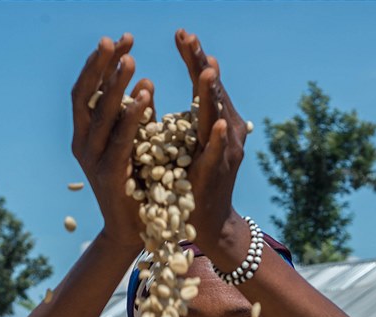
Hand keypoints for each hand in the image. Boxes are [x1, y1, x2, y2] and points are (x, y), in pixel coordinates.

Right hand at [70, 34, 154, 253]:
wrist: (132, 230)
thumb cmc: (136, 184)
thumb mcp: (135, 143)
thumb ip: (138, 114)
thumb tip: (145, 79)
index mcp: (85, 134)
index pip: (87, 90)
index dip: (100, 63)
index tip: (118, 39)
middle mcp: (82, 143)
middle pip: (86, 96)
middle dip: (101, 65)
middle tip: (118, 39)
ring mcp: (93, 160)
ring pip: (102, 115)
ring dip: (117, 85)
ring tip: (132, 60)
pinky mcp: (110, 175)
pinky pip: (122, 139)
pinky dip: (133, 116)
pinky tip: (146, 96)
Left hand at [174, 30, 248, 252]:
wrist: (209, 224)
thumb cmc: (193, 182)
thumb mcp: (182, 144)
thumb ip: (174, 117)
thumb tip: (149, 90)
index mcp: (214, 122)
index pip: (203, 83)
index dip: (194, 57)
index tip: (181, 33)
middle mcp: (225, 132)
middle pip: (212, 92)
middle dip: (200, 63)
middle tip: (189, 37)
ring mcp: (224, 152)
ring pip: (218, 117)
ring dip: (213, 94)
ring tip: (208, 69)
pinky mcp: (217, 174)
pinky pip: (217, 154)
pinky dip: (218, 139)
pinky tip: (216, 124)